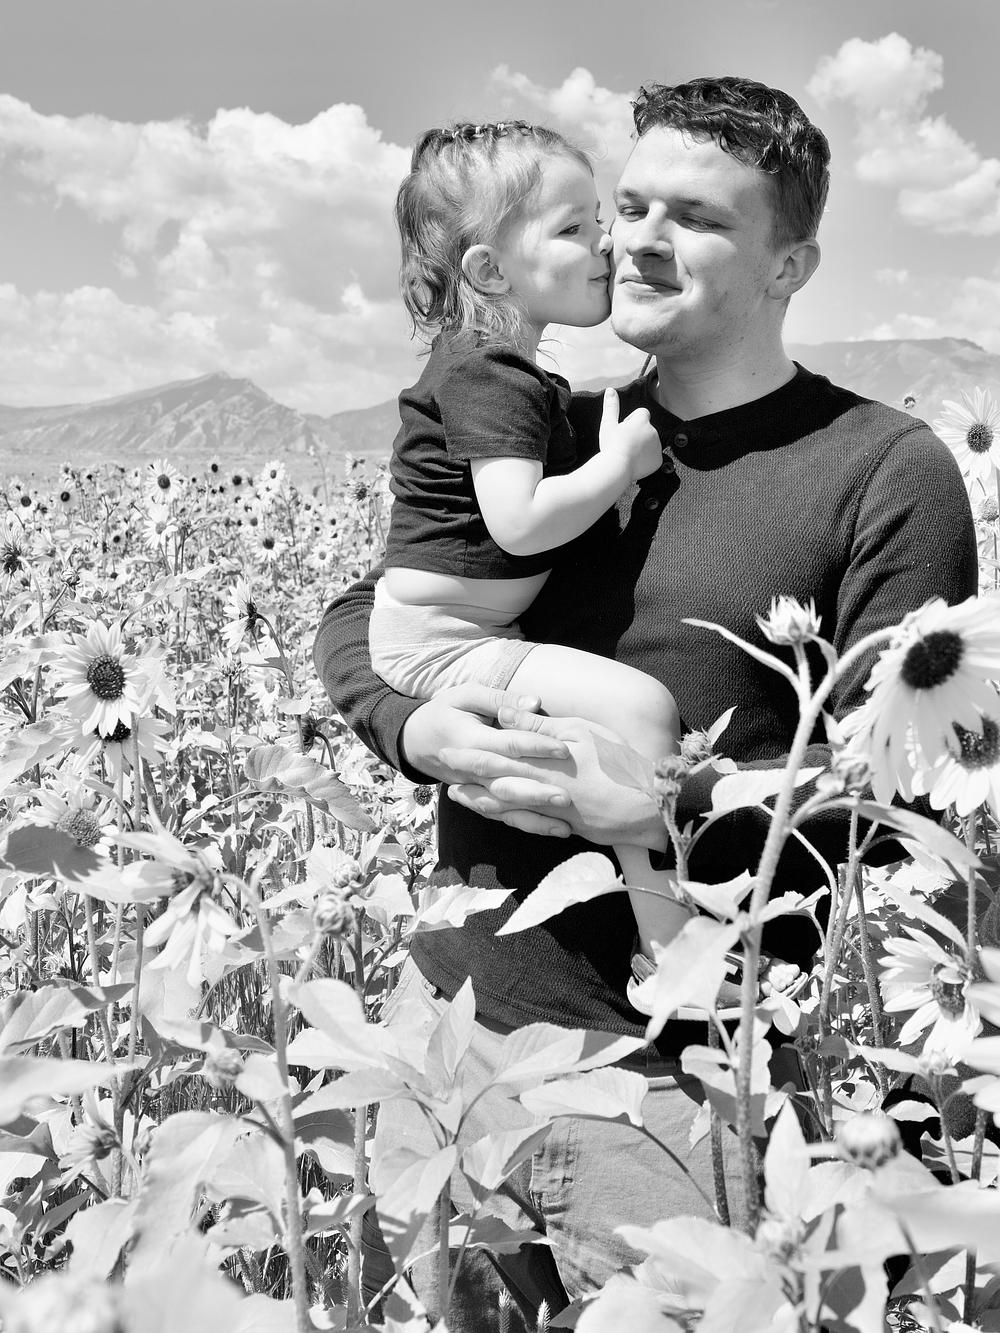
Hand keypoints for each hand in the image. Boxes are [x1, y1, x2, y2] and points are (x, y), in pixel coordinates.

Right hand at [399, 684, 577, 836]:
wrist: (415, 740)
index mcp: (471, 740)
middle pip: (506, 783)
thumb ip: (501, 700)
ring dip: (534, 818)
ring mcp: (473, 789)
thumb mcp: (466, 695)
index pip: (508, 744)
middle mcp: (471, 770)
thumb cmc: (446, 711)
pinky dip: (526, 825)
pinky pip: (502, 816)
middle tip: (566, 797)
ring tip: (564, 827)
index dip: (535, 746)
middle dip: (536, 792)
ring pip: (504, 807)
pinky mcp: (477, 800)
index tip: (564, 750)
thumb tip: (535, 702)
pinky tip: (553, 831)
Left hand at [447, 710, 668, 852]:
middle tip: (442, 769)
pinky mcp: (561, 826)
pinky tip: (494, 814)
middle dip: (467, 775)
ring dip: (479, 799)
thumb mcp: (581, 732)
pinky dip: (505, 817)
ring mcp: (549, 810)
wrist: (647, 805)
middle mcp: (541, 788)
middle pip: (495, 781)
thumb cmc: (618, 763)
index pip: (500, 754)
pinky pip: (525, 822)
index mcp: (543, 761)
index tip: (447, 745)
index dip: (472, 751)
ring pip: (505, 805)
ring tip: (457, 794)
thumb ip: (541, 726)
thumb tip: (506, 714)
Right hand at [598, 387, 660, 481]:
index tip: (623, 431)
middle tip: (624, 444)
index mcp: (643, 420)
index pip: (642, 413)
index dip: (631, 421)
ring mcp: (657, 446)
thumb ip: (611, 406)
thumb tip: (610, 389)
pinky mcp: (658, 460)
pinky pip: (653, 457)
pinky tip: (635, 462)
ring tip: (628, 454)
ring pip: (650, 442)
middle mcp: (654, 431)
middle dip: (638, 434)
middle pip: (646, 429)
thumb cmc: (611, 445)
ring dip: (642, 446)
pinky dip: (646, 460)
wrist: (616, 469)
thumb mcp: (608, 424)